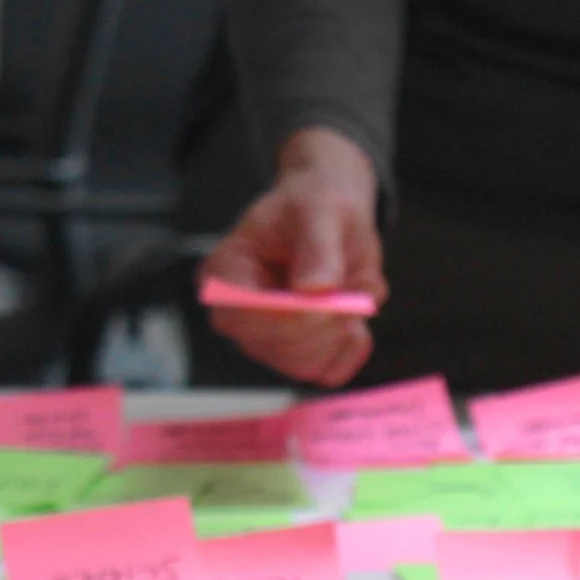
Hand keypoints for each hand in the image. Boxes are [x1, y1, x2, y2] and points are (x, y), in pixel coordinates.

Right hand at [203, 127, 385, 386]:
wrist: (331, 217)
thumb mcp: (320, 210)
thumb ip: (317, 247)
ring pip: (305, 367)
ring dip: (342, 333)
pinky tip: (354, 318)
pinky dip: (351, 349)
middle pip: (277, 349)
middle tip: (353, 291)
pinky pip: (329, 373)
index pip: (241, 316)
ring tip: (352, 294)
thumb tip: (315, 289)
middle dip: (325, 324)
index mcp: (226, 275)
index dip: (288, 316)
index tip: (327, 294)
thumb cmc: (315, 206)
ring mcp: (268, 342)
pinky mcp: (299, 356)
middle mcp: (240, 317)